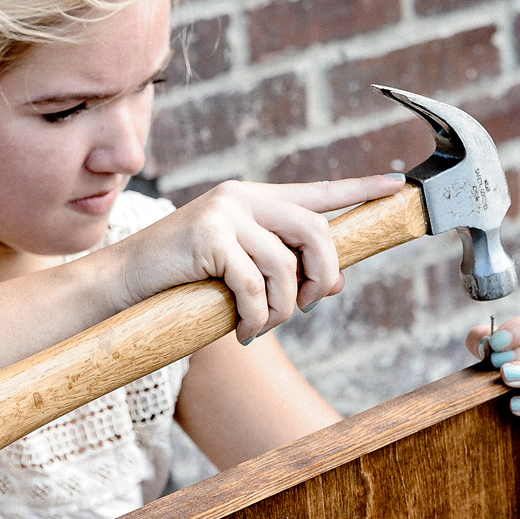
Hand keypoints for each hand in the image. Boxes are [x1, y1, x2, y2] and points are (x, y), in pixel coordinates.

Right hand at [114, 176, 405, 343]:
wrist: (123, 283)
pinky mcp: (208, 236)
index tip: (396, 186)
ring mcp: (224, 213)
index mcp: (253, 199)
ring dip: (283, 309)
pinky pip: (253, 285)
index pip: (317, 192)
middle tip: (310, 306)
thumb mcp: (237, 271)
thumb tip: (334, 283)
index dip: (359, 190)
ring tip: (260, 326)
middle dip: (323, 276)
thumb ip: (281, 268)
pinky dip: (254, 317)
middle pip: (315, 230)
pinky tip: (240, 333)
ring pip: (285, 265)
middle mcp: (242, 197)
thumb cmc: (181, 281)